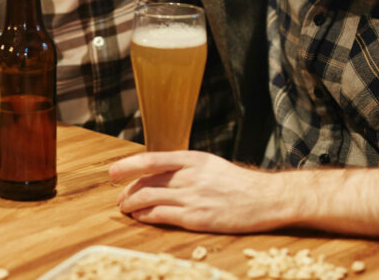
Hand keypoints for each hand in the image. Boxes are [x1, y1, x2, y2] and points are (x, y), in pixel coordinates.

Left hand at [110, 151, 286, 233]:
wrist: (266, 198)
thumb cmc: (237, 183)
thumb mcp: (209, 164)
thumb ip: (184, 166)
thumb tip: (158, 170)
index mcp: (192, 159)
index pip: (151, 160)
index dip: (127, 166)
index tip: (113, 172)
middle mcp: (190, 176)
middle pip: (147, 181)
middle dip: (127, 190)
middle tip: (120, 197)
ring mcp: (192, 198)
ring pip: (149, 199)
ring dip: (132, 204)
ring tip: (126, 208)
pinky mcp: (197, 218)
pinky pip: (162, 216)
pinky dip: (146, 216)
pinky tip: (141, 218)